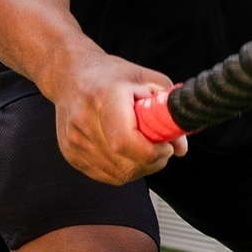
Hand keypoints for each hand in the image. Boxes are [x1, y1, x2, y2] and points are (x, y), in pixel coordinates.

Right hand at [53, 52, 184, 183]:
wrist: (70, 77)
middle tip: (160, 147)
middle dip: (152, 161)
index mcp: (104, 97)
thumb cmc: (111, 76)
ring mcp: (74, 140)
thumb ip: (168, 112)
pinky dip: (124, 169)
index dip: (153, 152)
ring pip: (118, 174)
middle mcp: (84, 120)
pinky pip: (107, 176)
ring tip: (144, 146)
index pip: (126, 142)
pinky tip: (127, 152)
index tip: (166, 146)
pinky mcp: (71, 154)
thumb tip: (181, 147)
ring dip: (140, 167)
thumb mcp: (146, 81)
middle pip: (125, 163)